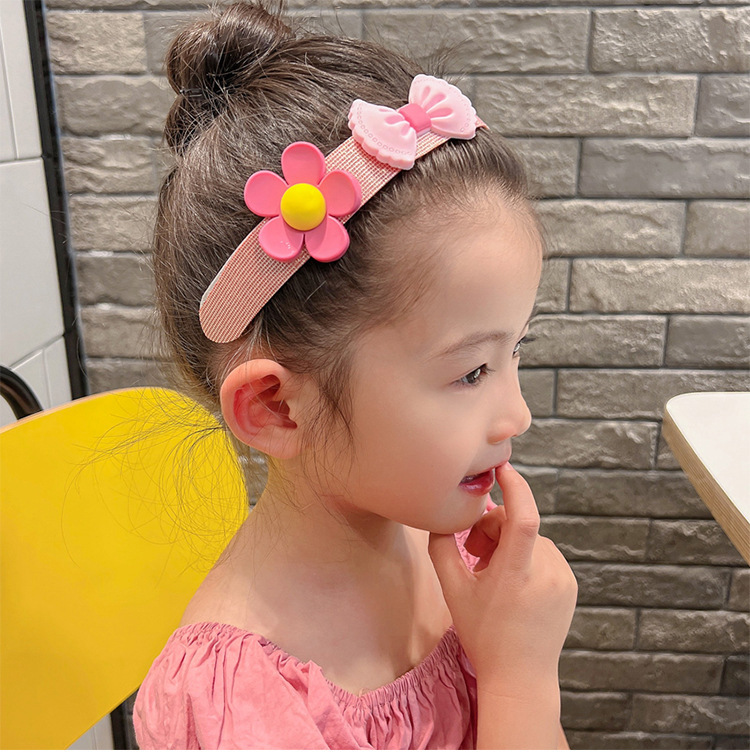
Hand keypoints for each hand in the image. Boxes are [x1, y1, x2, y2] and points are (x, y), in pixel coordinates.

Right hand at [428, 463, 577, 693]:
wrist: (521, 676)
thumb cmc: (483, 634)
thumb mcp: (453, 591)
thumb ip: (442, 547)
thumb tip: (442, 515)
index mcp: (516, 574)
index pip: (524, 518)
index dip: (515, 487)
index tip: (502, 467)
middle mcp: (546, 573)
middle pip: (517, 526)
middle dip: (493, 528)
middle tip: (474, 552)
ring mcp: (563, 578)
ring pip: (530, 537)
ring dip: (508, 543)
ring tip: (491, 571)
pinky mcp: (570, 583)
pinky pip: (544, 552)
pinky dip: (525, 555)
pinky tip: (512, 581)